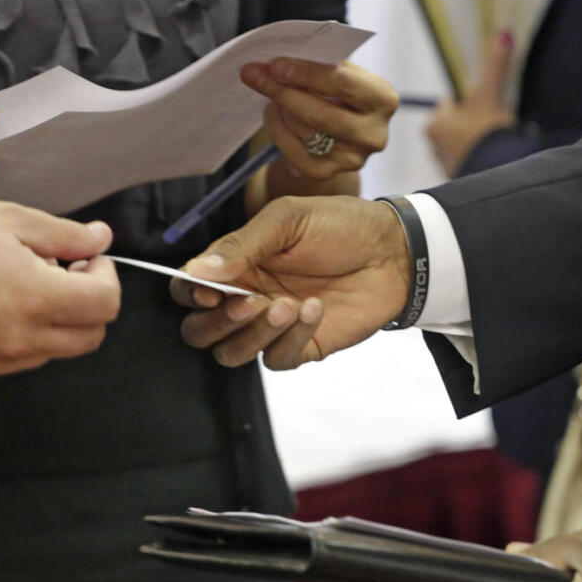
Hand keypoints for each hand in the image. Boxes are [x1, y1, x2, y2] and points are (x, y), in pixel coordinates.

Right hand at [0, 200, 120, 375]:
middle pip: (92, 335)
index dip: (106, 276)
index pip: (106, 304)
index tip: (88, 257)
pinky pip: (25, 358)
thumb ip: (65, 234)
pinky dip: (31, 334)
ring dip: (61, 319)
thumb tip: (101, 239)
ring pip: (59, 349)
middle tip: (66, 269)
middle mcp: (22, 339)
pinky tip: (3, 302)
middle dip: (90, 301)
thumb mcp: (9, 220)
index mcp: (36, 299)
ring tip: (27, 282)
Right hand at [172, 195, 409, 369]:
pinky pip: (276, 360)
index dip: (188, 294)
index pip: (189, 288)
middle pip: (200, 331)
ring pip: (232, 353)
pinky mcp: (301, 347)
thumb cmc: (339, 226)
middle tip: (250, 301)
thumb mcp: (287, 221)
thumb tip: (196, 270)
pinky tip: (315, 309)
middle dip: (217, 322)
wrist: (393, 250)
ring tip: (288, 304)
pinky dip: (292, 338)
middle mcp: (245, 299)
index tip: (208, 291)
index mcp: (235, 265)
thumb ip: (241, 245)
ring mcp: (271, 327)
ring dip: (254, 334)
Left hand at [239, 58, 397, 180]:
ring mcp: (353, 158)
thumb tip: (276, 64)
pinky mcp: (330, 173)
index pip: (343, 83)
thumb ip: (321, 64)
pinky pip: (295, 156)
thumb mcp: (343, 71)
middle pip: (322, 114)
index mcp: (383, 99)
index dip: (307, 74)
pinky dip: (278, 132)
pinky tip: (273, 115)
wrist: (346, 124)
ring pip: (305, 133)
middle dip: (284, 93)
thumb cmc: (341, 89)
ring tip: (270, 92)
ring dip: (280, 109)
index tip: (275, 65)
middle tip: (255, 75)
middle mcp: (373, 134)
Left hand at [426, 32, 517, 175]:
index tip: (484, 106)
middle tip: (490, 124)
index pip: (450, 104)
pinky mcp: (457, 177)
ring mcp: (444, 163)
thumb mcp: (491, 95)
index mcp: (435, 123)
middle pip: (456, 124)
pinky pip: (468, 161)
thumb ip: (495, 66)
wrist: (496, 171)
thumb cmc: (487, 132)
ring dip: (476, 141)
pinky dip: (478, 157)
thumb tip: (503, 35)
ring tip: (491, 142)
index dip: (470, 102)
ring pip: (462, 143)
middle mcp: (433, 144)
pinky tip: (490, 156)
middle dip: (472, 122)